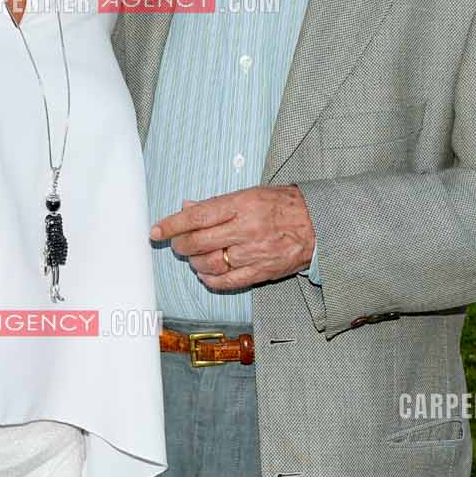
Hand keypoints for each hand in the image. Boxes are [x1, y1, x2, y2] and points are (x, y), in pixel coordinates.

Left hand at [151, 185, 314, 291]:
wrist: (319, 225)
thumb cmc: (284, 205)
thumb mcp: (250, 194)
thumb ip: (217, 203)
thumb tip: (187, 207)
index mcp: (242, 204)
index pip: (198, 216)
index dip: (172, 225)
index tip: (156, 231)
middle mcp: (247, 228)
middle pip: (200, 242)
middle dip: (180, 245)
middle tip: (176, 244)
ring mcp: (255, 253)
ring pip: (210, 264)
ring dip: (195, 263)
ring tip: (194, 258)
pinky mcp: (262, 272)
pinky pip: (227, 282)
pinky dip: (211, 280)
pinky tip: (206, 273)